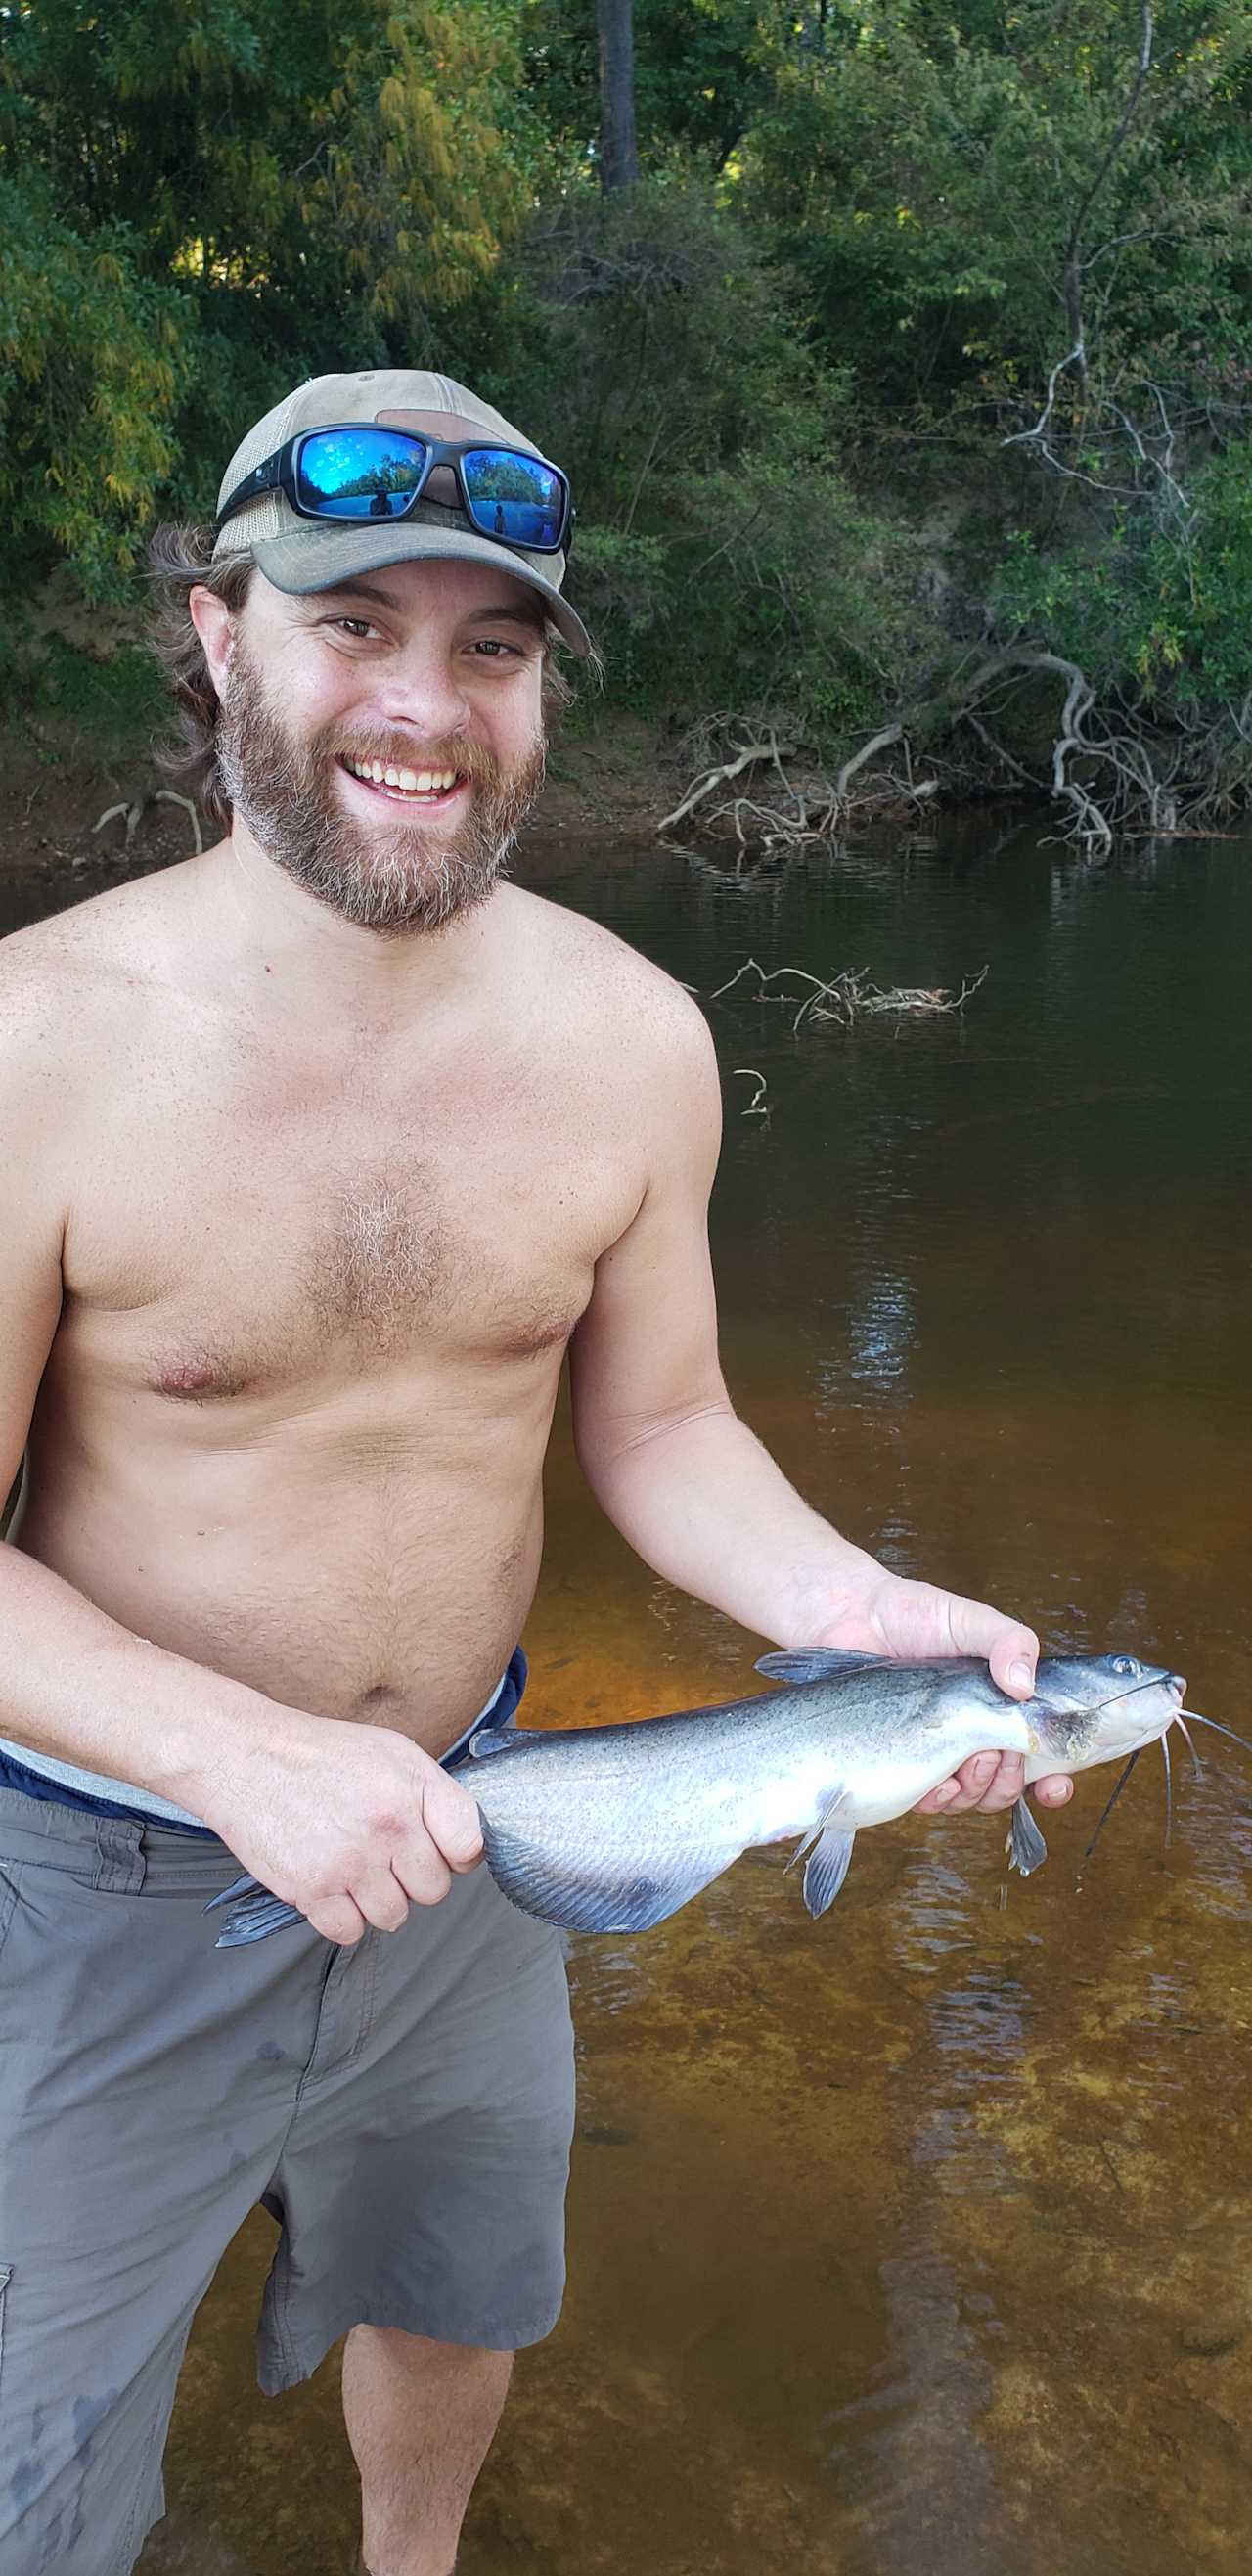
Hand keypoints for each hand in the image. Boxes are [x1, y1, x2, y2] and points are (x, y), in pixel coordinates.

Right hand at [200, 1709, 483, 1943]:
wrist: (247, 1758)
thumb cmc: (322, 1755)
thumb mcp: (392, 1752)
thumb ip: (434, 1796)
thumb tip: (465, 1845)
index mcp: (413, 1789)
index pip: (469, 1846)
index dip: (456, 1853)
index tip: (439, 1848)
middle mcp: (388, 1828)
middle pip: (433, 1891)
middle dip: (412, 1878)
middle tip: (383, 1854)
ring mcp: (350, 1862)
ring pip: (393, 1917)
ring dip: (376, 1901)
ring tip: (352, 1866)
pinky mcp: (311, 1889)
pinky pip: (349, 1933)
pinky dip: (341, 1918)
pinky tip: (330, 1886)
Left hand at [813, 1570, 1072, 1820]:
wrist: (851, 1617)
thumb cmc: (913, 1615)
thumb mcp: (971, 1621)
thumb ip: (1010, 1643)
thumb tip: (1026, 1688)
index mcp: (997, 1709)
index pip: (1038, 1756)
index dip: (1053, 1779)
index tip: (1057, 1783)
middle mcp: (970, 1737)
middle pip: (1007, 1787)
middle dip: (1011, 1780)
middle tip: (1000, 1752)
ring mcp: (935, 1753)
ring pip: (971, 1798)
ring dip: (979, 1789)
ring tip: (971, 1757)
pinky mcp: (900, 1762)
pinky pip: (927, 1801)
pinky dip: (940, 1798)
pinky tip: (937, 1781)